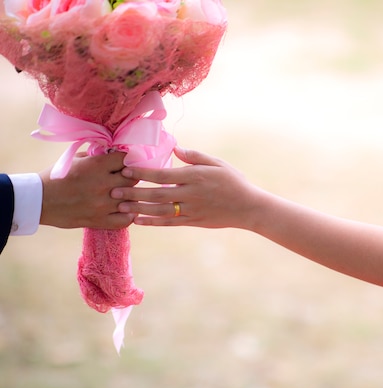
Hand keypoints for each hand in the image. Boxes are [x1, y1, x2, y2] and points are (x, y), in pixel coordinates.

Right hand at [39, 152, 138, 228]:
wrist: (39, 201)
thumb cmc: (57, 177)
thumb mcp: (75, 160)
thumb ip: (96, 156)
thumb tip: (114, 153)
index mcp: (96, 166)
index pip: (126, 159)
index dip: (126, 159)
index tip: (123, 162)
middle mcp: (103, 185)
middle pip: (133, 178)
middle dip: (131, 176)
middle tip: (125, 178)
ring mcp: (103, 204)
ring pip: (133, 198)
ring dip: (131, 195)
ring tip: (126, 193)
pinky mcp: (100, 220)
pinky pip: (126, 219)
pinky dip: (129, 214)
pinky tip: (125, 209)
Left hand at [113, 147, 261, 228]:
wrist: (248, 207)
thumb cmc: (234, 181)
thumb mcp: (217, 163)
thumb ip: (195, 156)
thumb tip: (175, 149)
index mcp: (195, 177)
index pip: (163, 175)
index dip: (142, 172)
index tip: (125, 169)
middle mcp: (190, 194)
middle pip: (156, 194)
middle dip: (133, 192)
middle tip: (114, 190)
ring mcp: (191, 210)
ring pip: (159, 210)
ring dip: (138, 208)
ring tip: (121, 206)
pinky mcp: (193, 222)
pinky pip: (169, 223)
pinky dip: (152, 222)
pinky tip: (138, 220)